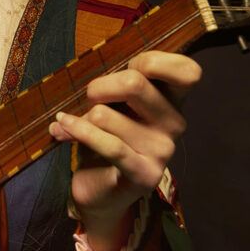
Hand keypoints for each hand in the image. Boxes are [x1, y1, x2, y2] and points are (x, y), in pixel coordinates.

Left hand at [48, 52, 201, 250]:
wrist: (101, 190)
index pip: (188, 71)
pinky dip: (78, 131)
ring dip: (83, 118)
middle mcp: (174, 124)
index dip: (154, 61)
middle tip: (90, 101)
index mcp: (172, 101)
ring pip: (106, 115)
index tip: (129, 69)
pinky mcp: (144, 175)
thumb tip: (98, 66)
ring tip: (76, 126)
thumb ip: (117, 83)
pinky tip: (62, 129)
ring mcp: (162, 151)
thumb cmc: (107, 136)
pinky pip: (108, 144)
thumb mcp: (115, 103)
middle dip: (99, 87)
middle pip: (134, 82)